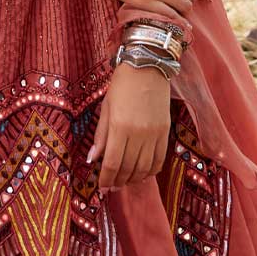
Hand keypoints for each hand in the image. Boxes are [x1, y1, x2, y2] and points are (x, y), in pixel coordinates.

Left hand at [88, 62, 172, 191]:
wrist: (148, 67)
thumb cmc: (122, 86)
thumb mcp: (105, 108)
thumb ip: (100, 136)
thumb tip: (91, 159)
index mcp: (119, 127)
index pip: (112, 163)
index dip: (106, 179)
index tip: (101, 188)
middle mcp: (138, 134)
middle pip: (127, 168)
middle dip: (117, 182)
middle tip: (111, 187)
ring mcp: (154, 134)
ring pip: (144, 168)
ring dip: (133, 179)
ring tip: (124, 183)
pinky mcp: (165, 132)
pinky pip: (159, 160)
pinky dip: (151, 171)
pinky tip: (142, 174)